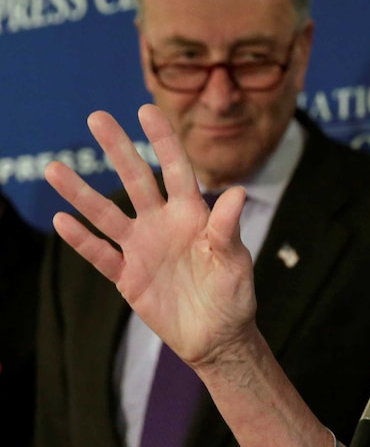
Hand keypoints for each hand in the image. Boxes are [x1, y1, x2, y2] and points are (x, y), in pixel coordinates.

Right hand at [44, 104, 256, 365]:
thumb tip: (237, 192)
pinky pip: (101, 256)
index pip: (177, 170)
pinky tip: (61, 220)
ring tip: (55, 169)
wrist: (218, 336)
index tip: (145, 110)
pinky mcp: (128, 277)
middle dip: (119, 149)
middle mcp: (163, 224)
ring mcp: (142, 249)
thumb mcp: (235, 261)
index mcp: (193, 215)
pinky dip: (82, 241)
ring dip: (82, 193)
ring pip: (107, 215)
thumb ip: (228, 229)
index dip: (163, 141)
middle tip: (96, 117)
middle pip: (137, 180)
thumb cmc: (234, 294)